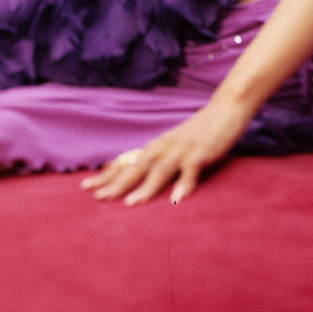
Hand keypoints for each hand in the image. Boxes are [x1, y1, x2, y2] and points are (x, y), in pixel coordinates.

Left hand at [80, 97, 251, 206]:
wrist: (226, 108)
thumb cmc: (199, 131)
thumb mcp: (174, 144)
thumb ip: (158, 157)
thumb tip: (137, 172)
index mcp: (156, 146)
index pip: (127, 161)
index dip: (107, 174)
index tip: (86, 187)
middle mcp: (164, 146)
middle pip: (137, 166)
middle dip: (117, 182)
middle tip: (97, 197)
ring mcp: (183, 149)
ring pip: (160, 169)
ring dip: (146, 187)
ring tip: (131, 203)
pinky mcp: (202, 153)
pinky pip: (191, 170)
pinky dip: (184, 184)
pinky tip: (177, 200)